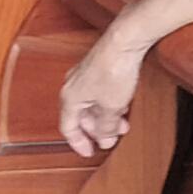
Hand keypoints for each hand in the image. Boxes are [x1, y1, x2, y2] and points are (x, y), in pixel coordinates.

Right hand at [59, 29, 148, 157]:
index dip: (78, 143)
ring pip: (90, 105)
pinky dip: (107, 104)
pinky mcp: (96, 68)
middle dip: (96, 131)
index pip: (68, 128)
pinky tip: (121, 107)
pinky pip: (97, 93)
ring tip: (120, 125)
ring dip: (105, 118)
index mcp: (69, 98)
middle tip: (109, 140)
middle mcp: (72, 86)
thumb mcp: (111, 107)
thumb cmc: (112, 69)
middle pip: (80, 117)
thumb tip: (105, 139)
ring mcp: (84, 76)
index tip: (89, 152)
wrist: (124, 41)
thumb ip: (106, 127)